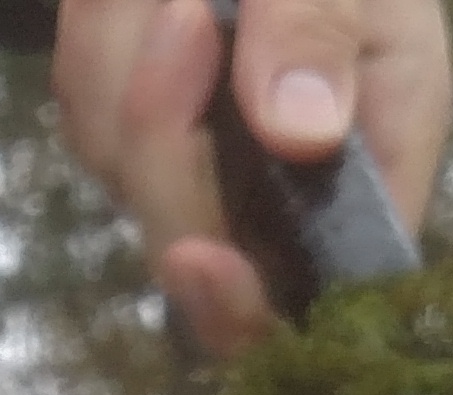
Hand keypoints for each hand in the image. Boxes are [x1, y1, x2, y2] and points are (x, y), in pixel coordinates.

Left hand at [48, 0, 450, 354]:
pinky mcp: (140, 137)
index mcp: (366, 177)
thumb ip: (320, 34)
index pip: (304, 300)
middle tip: (185, 12)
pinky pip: (86, 117)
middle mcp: (281, 199)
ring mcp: (201, 172)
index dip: (242, 305)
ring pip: (120, 169)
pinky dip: (101, 49)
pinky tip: (147, 3)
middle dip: (165, 131)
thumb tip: (300, 130)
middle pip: (185, 243)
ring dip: (126, 65)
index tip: (196, 257)